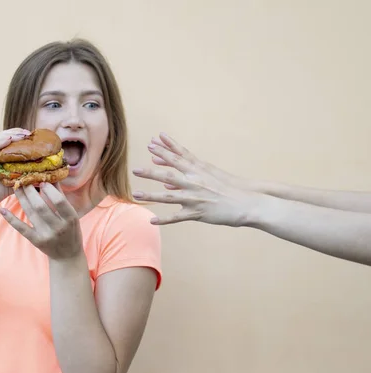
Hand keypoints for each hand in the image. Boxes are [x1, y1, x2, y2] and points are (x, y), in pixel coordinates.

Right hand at [0, 128, 30, 212]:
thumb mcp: (10, 184)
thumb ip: (21, 177)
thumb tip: (40, 176)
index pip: (5, 140)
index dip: (18, 136)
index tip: (32, 135)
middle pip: (0, 137)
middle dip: (14, 133)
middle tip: (28, 133)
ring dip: (7, 136)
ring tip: (20, 135)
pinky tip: (7, 140)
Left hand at [0, 183, 83, 260]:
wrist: (67, 256)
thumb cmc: (71, 231)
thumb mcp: (71, 214)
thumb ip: (61, 196)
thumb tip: (52, 176)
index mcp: (70, 218)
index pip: (59, 201)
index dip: (49, 189)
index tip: (41, 181)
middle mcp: (58, 227)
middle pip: (41, 206)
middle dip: (31, 191)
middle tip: (24, 180)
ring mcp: (46, 235)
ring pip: (30, 213)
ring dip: (21, 198)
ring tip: (16, 187)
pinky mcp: (36, 241)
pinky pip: (21, 228)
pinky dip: (11, 219)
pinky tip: (2, 209)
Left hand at [132, 133, 260, 226]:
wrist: (247, 202)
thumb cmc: (228, 187)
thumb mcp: (210, 176)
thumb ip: (188, 176)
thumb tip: (168, 183)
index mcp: (199, 170)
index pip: (179, 157)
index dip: (165, 149)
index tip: (152, 142)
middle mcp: (195, 182)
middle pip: (169, 176)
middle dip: (151, 172)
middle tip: (135, 170)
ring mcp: (195, 198)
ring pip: (169, 197)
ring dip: (152, 196)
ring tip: (136, 195)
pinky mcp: (198, 212)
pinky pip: (178, 217)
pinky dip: (164, 220)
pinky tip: (152, 221)